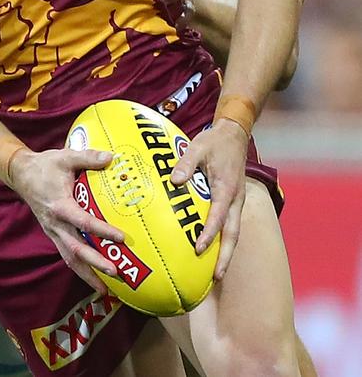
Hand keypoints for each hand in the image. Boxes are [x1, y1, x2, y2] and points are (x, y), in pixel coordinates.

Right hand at [9, 147, 124, 293]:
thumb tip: (111, 158)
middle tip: (115, 273)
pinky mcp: (53, 234)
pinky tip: (94, 278)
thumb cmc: (45, 166)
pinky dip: (80, 268)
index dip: (102, 231)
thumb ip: (88, 158)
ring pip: (70, 258)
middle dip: (95, 263)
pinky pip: (67, 255)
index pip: (83, 221)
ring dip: (87, 274)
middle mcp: (55, 223)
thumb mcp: (66, 157)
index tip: (121, 238)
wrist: (20, 174)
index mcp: (60, 205)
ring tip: (106, 290)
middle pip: (76, 249)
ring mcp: (53, 231)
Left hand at [170, 118, 247, 280]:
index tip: (198, 249)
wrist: (233, 135)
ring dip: (226, 252)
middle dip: (225, 256)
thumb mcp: (198, 147)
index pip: (218, 216)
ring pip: (233, 232)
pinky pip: (229, 224)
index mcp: (227, 188)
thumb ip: (186, 162)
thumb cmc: (215, 142)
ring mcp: (236, 202)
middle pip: (232, 234)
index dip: (209, 233)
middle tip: (216, 277)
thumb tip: (175, 180)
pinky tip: (211, 249)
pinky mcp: (232, 201)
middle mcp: (235, 199)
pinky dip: (223, 239)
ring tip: (216, 273)